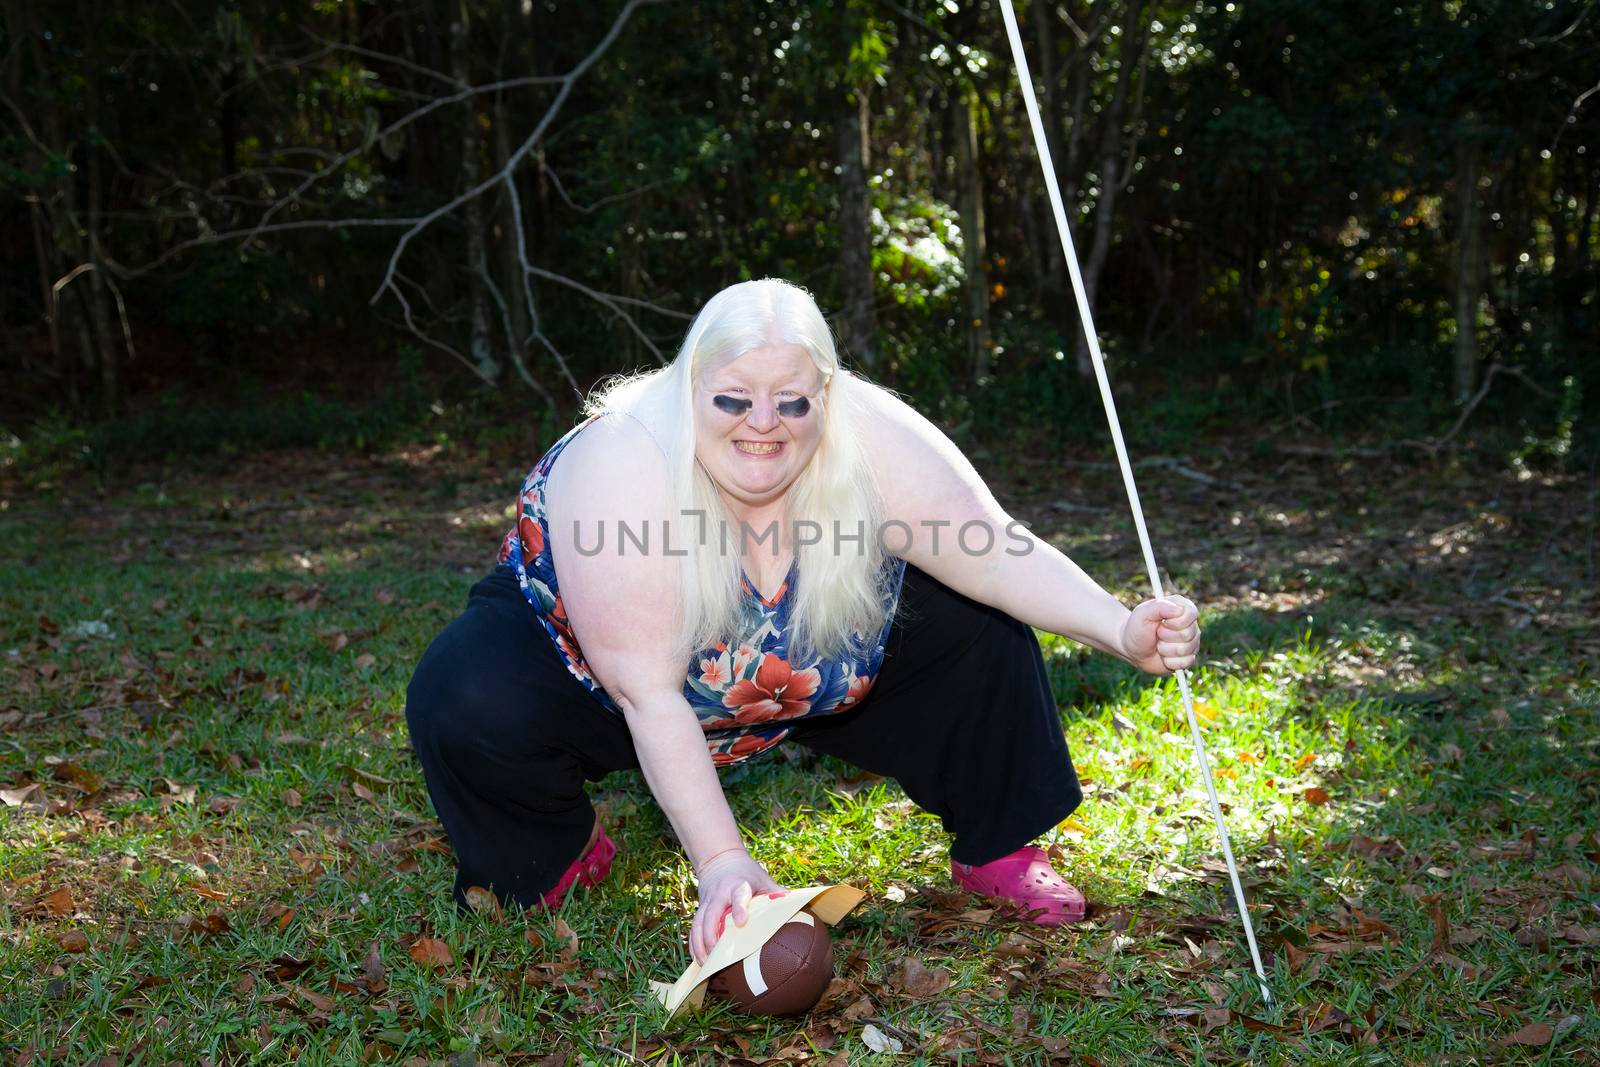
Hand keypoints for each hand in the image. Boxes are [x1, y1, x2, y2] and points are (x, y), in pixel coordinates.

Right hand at [690, 848, 785, 965]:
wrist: (720, 859)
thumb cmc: (746, 872)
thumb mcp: (763, 878)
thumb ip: (777, 893)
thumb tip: (799, 908)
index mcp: (738, 885)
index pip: (738, 895)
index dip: (739, 908)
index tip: (742, 923)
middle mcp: (720, 893)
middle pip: (711, 914)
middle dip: (711, 934)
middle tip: (715, 954)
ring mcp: (707, 901)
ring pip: (699, 922)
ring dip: (700, 943)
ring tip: (705, 962)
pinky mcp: (700, 908)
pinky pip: (694, 927)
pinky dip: (694, 943)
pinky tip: (698, 958)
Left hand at [1119, 594, 1199, 674]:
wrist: (1132, 649)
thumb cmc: (1137, 628)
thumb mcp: (1143, 613)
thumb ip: (1160, 606)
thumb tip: (1179, 610)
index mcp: (1182, 608)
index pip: (1191, 614)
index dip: (1176, 622)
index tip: (1162, 622)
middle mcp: (1190, 624)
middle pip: (1187, 634)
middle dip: (1166, 636)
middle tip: (1157, 634)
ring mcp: (1191, 642)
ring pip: (1185, 650)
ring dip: (1165, 649)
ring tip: (1158, 644)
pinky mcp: (1188, 658)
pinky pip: (1185, 663)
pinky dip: (1169, 661)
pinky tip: (1163, 656)